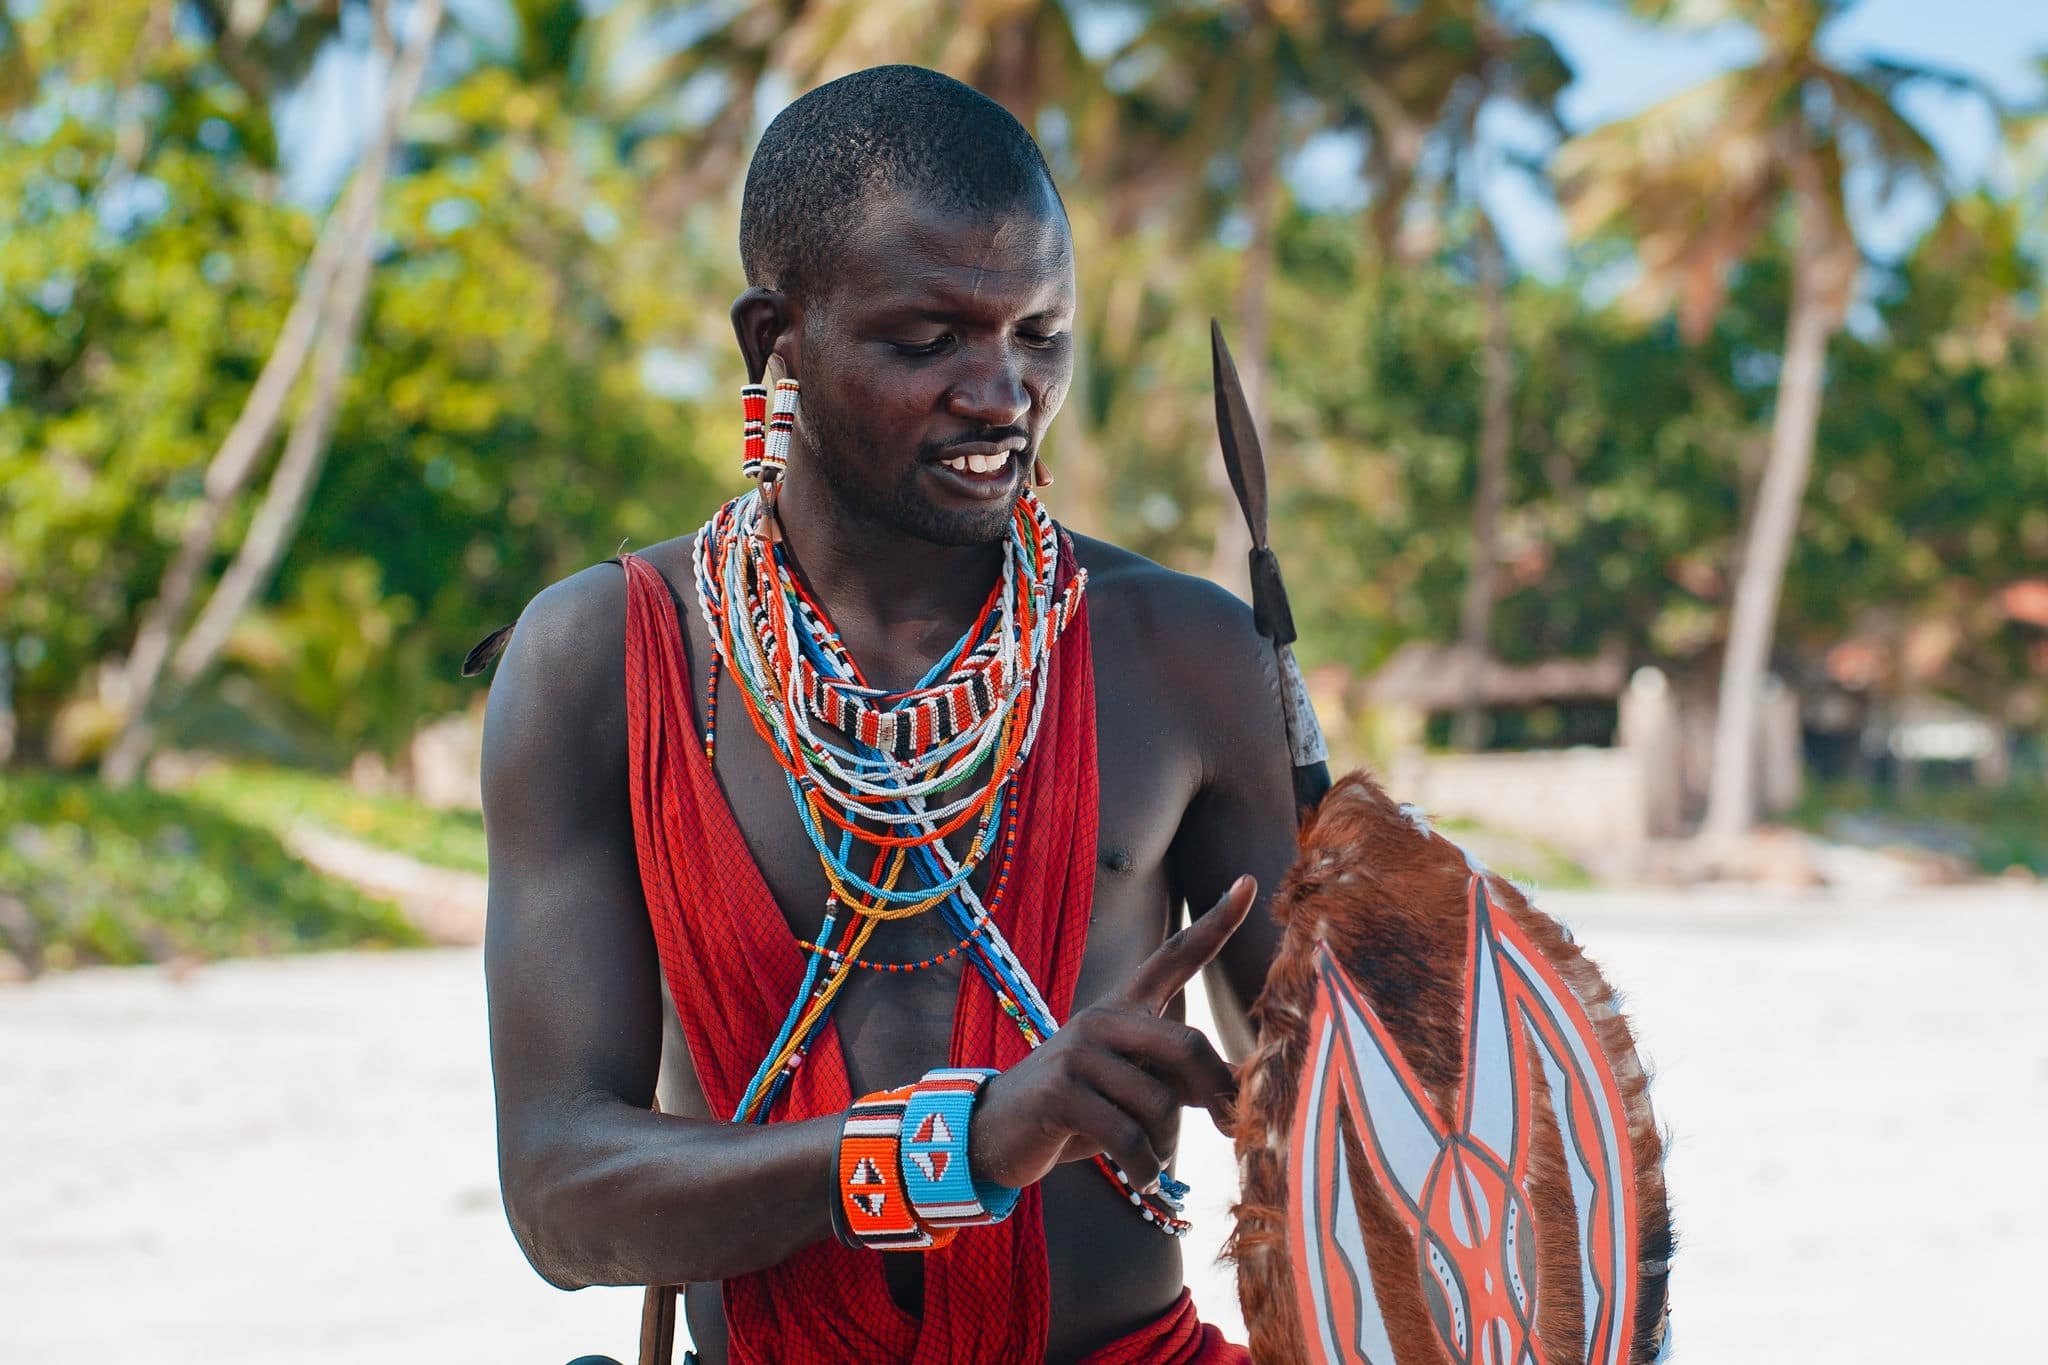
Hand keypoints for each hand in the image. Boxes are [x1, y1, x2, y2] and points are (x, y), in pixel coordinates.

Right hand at [967, 875, 1255, 1194]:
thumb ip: (1175, 1079)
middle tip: (1227, 1129)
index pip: (1175, 957)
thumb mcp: (1128, 1088)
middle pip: (1187, 1045)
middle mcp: (1102, 1019)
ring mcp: (1078, 1052)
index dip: (1215, 922)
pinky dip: (1144, 1167)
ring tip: (1150, 1160)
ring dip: (1167, 1146)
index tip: (1249, 883)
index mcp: (1123, 1009)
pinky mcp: (1060, 1091)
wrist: (994, 1134)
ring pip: (1161, 1104)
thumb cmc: (1074, 1112)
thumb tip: (1234, 1097)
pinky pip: (1128, 1135)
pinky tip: (1141, 1178)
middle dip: (1214, 1094)